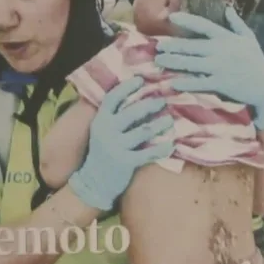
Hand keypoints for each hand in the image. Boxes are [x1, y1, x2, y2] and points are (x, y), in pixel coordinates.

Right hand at [68, 76, 174, 210]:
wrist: (92, 182)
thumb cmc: (102, 153)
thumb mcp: (101, 131)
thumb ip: (113, 116)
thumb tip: (132, 97)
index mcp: (100, 121)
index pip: (112, 98)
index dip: (127, 87)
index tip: (141, 80)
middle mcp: (106, 131)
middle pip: (132, 112)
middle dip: (150, 104)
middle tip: (163, 100)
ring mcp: (115, 147)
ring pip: (143, 131)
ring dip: (159, 124)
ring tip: (170, 120)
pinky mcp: (125, 162)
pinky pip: (148, 153)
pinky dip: (161, 148)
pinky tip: (171, 144)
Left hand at [155, 6, 263, 130]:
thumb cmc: (256, 62)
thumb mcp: (249, 39)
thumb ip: (236, 24)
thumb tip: (227, 8)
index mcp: (226, 38)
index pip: (204, 26)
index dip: (187, 21)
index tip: (172, 18)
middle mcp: (221, 50)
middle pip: (192, 46)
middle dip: (173, 46)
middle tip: (157, 46)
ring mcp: (219, 67)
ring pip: (191, 63)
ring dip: (173, 62)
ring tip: (159, 62)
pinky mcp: (220, 83)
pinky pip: (199, 82)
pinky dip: (185, 83)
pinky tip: (173, 83)